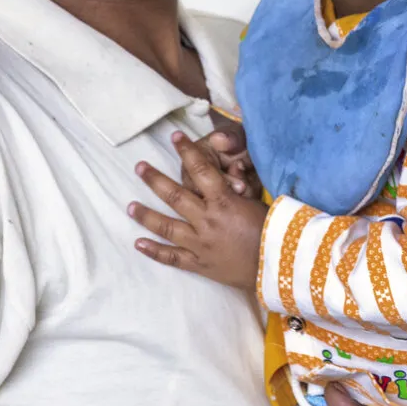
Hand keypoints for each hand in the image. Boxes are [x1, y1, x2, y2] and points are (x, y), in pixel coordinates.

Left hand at [131, 132, 265, 289]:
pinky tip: (138, 243)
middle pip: (175, 196)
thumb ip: (240, 190)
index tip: (175, 137)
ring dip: (146, 215)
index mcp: (224, 202)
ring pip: (167, 227)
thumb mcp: (259, 204)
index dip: (187, 151)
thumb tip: (232, 170)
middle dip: (155, 180)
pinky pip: (172, 258)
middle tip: (139, 167)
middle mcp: (207, 221)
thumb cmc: (275, 232)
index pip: (201, 170)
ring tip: (129, 206)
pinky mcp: (200, 264)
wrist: (277, 268)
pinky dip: (154, 251)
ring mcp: (200, 244)